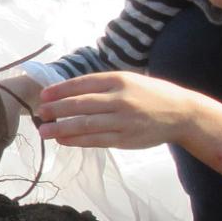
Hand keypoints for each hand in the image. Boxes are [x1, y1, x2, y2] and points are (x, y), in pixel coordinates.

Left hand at [36, 71, 202, 151]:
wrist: (182, 113)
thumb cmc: (151, 95)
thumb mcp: (129, 80)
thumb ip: (103, 85)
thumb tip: (68, 93)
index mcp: (119, 80)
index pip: (83, 83)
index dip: (61, 90)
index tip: (44, 95)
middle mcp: (121, 99)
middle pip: (81, 104)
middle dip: (57, 109)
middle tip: (39, 113)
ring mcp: (123, 120)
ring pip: (86, 124)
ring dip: (62, 128)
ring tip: (44, 131)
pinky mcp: (126, 139)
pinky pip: (97, 140)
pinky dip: (77, 140)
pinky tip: (63, 140)